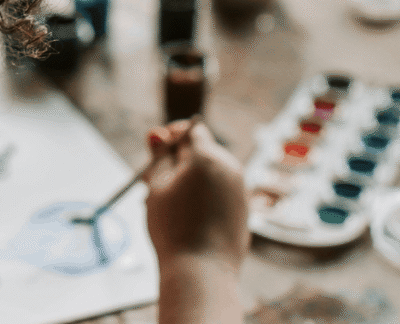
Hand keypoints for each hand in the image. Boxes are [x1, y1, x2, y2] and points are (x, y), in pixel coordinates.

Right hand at [143, 119, 248, 271]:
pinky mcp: (244, 208)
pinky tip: (189, 217)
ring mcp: (240, 188)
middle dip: (179, 159)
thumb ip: (158, 156)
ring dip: (191, 178)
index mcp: (207, 157)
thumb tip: (158, 133)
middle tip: (155, 181)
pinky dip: (205, 194)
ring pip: (212, 171)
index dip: (172, 134)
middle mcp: (230, 167)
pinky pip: (221, 190)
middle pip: (203, 150)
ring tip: (170, 203)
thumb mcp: (156, 186)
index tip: (157, 148)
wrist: (202, 270)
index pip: (192, 128)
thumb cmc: (173, 228)